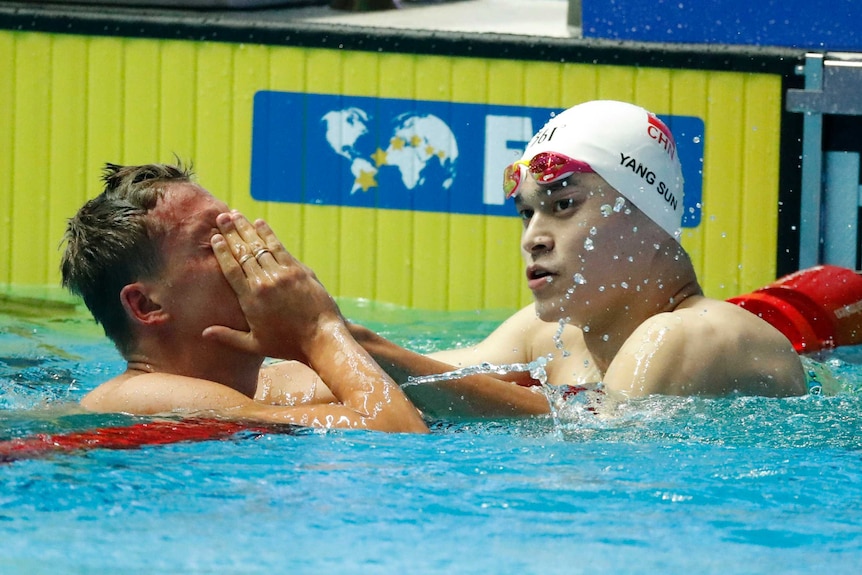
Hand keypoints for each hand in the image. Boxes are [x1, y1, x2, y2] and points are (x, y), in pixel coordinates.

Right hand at [203, 211, 342, 363]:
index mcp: (250, 299)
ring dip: (246, 229)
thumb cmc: (287, 345)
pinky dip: (269, 234)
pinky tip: (260, 224)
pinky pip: (280, 248)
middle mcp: (264, 282)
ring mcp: (282, 274)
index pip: (231, 269)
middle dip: (231, 233)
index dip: (222, 251)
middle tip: (221, 217)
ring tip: (236, 215)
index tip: (215, 237)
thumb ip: (227, 336)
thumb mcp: (254, 344)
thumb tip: (204, 333)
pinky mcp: (299, 270)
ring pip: (260, 246)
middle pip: (243, 253)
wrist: (321, 338)